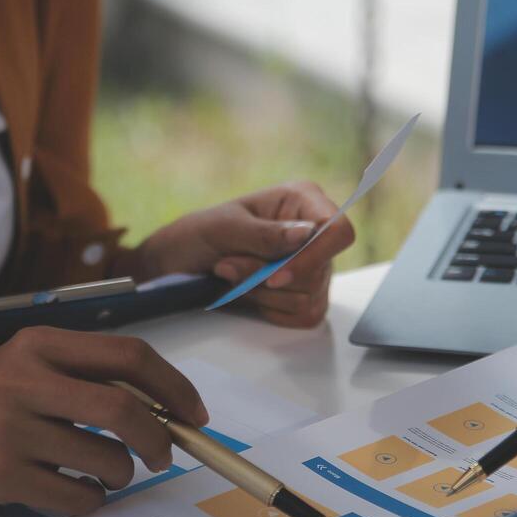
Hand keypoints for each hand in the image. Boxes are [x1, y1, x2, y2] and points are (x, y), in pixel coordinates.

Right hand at [0, 328, 207, 514]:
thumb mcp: (23, 370)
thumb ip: (82, 379)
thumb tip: (163, 410)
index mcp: (39, 345)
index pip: (129, 356)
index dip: (173, 388)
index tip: (193, 415)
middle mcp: (26, 379)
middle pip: (125, 410)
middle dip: (159, 441)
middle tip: (162, 458)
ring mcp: (10, 427)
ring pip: (105, 460)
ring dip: (118, 476)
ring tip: (102, 475)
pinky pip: (75, 497)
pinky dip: (88, 502)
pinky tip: (70, 494)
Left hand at [123, 182, 355, 327]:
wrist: (179, 264)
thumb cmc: (198, 235)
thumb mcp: (224, 228)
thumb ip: (265, 234)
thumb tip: (307, 233)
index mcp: (302, 200)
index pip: (338, 230)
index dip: (314, 257)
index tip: (275, 275)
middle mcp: (314, 232)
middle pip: (320, 271)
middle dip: (267, 278)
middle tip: (228, 267)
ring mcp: (314, 267)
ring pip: (309, 297)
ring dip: (261, 293)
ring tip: (231, 276)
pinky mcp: (306, 296)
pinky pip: (303, 315)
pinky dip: (270, 309)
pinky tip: (248, 294)